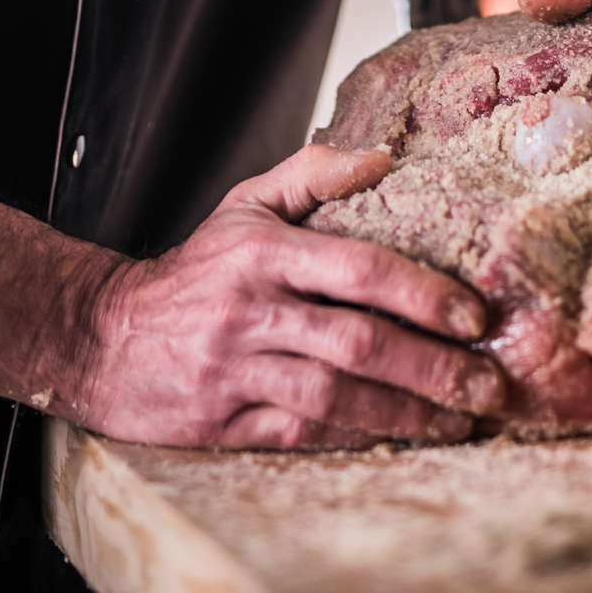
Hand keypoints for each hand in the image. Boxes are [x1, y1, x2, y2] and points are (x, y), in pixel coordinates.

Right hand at [79, 144, 502, 448]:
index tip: (473, 316)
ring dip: (406, 411)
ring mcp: (237, 371)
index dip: (421, 294)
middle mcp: (251, 310)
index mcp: (262, 252)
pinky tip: (399, 435)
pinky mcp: (225, 422)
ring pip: (335, 396)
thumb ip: (312, 174)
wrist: (104, 338)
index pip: (356, 268)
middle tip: (487, 381)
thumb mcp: (244, 204)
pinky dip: (355, 435)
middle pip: (356, 342)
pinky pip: (302, 432)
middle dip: (431, 367)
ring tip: (459, 416)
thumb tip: (383, 157)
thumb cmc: (194, 272)